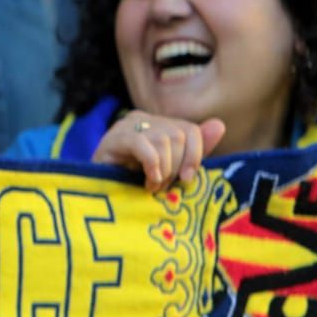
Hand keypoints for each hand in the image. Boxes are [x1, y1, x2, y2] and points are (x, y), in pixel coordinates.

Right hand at [92, 110, 226, 192]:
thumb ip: (192, 151)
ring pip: (163, 140)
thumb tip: (219, 125)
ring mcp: (125, 125)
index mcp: (158, 124)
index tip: (186, 180)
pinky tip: (147, 181)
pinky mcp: (112, 138)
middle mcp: (142, 118)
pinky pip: (142, 143)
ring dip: (163, 170)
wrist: (96, 198)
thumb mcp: (168, 171)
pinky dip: (151, 165)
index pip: (190, 129)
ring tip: (152, 186)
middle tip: (162, 187)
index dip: (195, 156)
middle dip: (175, 167)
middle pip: (178, 135)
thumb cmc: (133, 185)